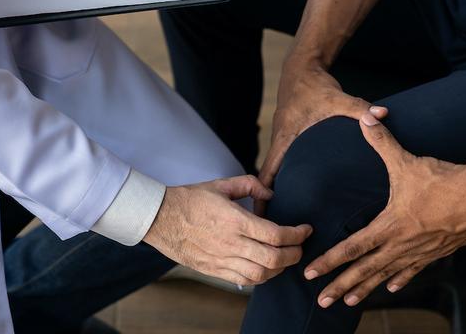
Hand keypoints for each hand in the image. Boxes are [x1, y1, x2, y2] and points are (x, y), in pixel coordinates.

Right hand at [143, 176, 312, 285]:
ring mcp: (221, 259)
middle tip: (300, 246)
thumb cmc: (189, 199)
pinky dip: (261, 277)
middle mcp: (230, 243)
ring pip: (261, 274)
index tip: (305, 230)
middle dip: (294, 254)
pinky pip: (244, 280)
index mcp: (235, 220)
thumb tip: (271, 194)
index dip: (297, 234)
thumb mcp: (221, 184)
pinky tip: (265, 267)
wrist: (160, 218)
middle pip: (274, 258)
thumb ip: (249, 185)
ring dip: (279, 269)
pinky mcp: (213, 269)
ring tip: (285, 258)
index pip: (276, 235)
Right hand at [256, 55, 387, 213]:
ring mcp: (281, 142)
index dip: (262, 194)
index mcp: (286, 138)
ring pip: (271, 174)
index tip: (260, 215)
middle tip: (269, 229)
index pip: (268, 171)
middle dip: (265, 202)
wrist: (300, 70)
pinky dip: (278, 182)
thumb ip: (361, 109)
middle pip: (266, 179)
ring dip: (271, 194)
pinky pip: (279, 166)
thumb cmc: (315, 87)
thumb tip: (382, 115)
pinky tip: (289, 197)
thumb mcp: (338, 99)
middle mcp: (279, 143)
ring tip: (277, 221)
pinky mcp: (286, 141)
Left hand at [304, 113, 465, 307]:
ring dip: (365, 289)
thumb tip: (367, 118)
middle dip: (340, 287)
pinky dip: (400, 279)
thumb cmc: (445, 180)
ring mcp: (419, 252)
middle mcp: (401, 245)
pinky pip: (413, 270)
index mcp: (389, 226)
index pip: (351, 248)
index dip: (329, 261)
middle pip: (364, 271)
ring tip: (348, 303)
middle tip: (322, 302)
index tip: (309, 272)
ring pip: (385, 276)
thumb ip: (383, 142)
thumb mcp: (408, 161)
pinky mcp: (435, 252)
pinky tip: (391, 288)